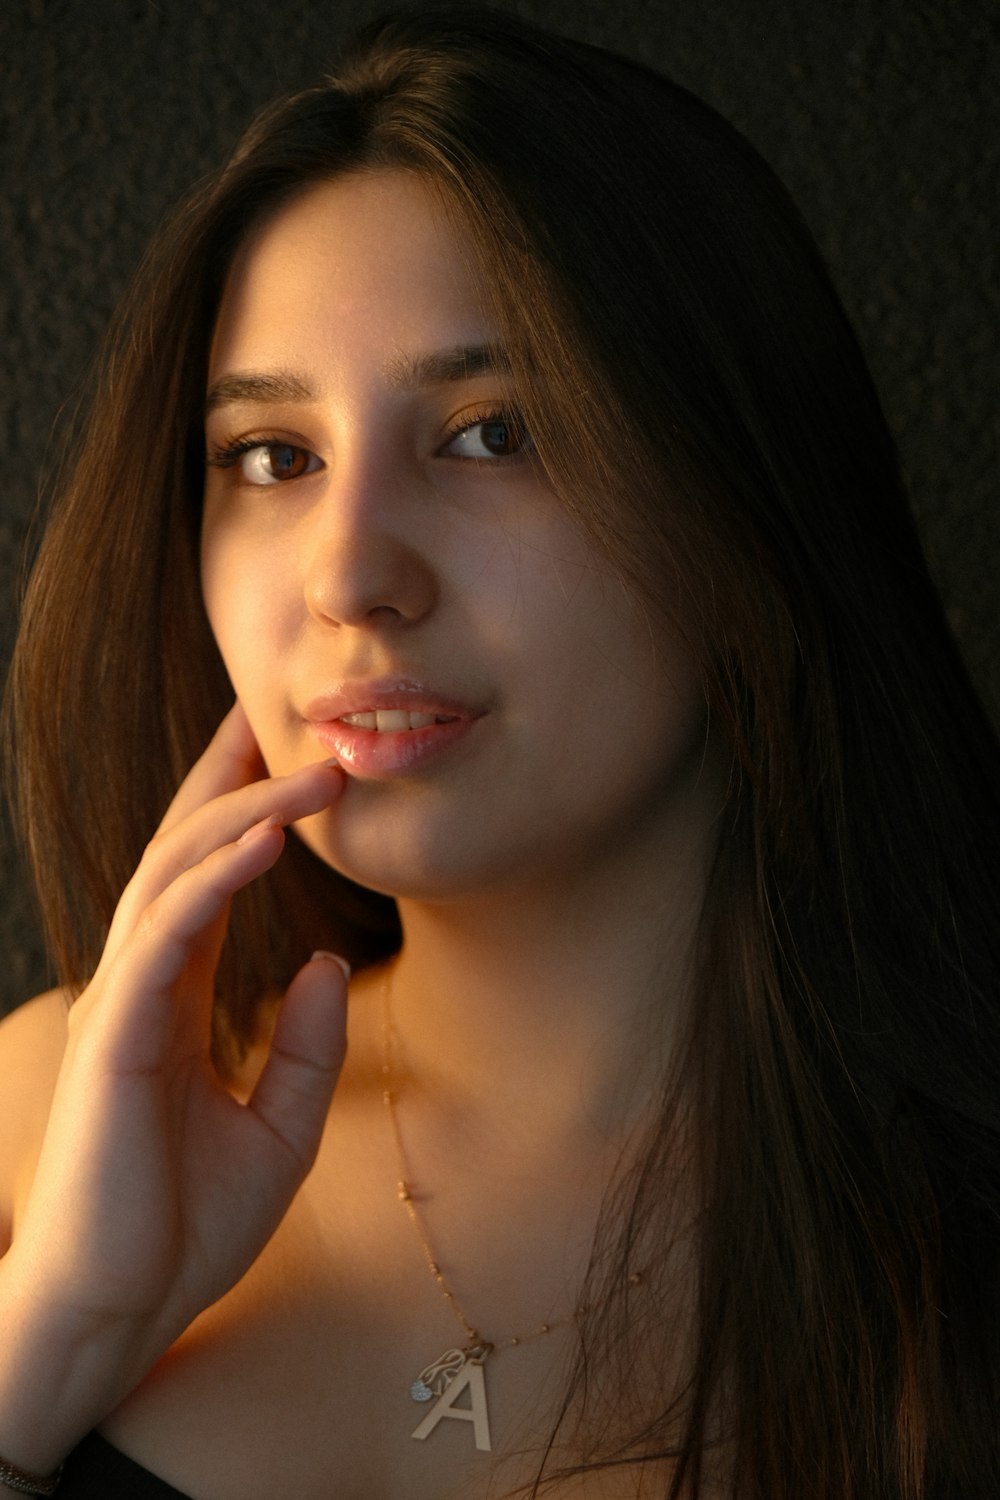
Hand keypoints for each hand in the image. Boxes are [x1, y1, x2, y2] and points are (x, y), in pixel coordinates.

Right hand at [2, 704, 346, 1431]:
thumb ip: (308, 1048)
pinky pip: (166, 938)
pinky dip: (212, 881)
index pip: (208, 883)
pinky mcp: (113, 1040)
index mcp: (175, 1000)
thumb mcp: (281, 1130)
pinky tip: (262, 841)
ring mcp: (121, 1007)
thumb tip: (331, 966)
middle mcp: (142, 987)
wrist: (122, 1313)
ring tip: (309, 769)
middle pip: (183, 856)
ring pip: (173, 879)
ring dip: (241, 815)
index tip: (288, 755)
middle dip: (233, 782)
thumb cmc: (186, 1229)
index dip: (243, 814)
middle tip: (287, 720)